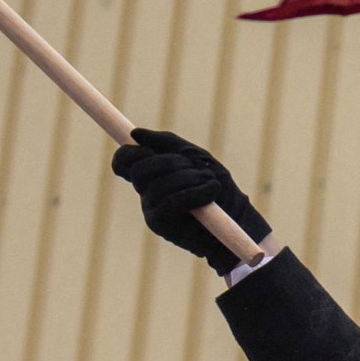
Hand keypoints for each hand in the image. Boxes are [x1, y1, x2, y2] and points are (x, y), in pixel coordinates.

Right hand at [111, 128, 269, 267]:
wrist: (236, 217)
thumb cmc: (215, 184)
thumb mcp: (193, 156)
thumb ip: (165, 142)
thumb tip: (135, 134)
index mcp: (151, 174)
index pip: (123, 161)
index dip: (130, 153)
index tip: (148, 150)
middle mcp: (146, 192)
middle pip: (138, 171)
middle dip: (168, 163)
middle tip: (191, 166)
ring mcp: (151, 210)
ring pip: (158, 186)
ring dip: (189, 178)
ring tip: (210, 182)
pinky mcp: (161, 226)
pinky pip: (170, 203)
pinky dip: (194, 193)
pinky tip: (211, 192)